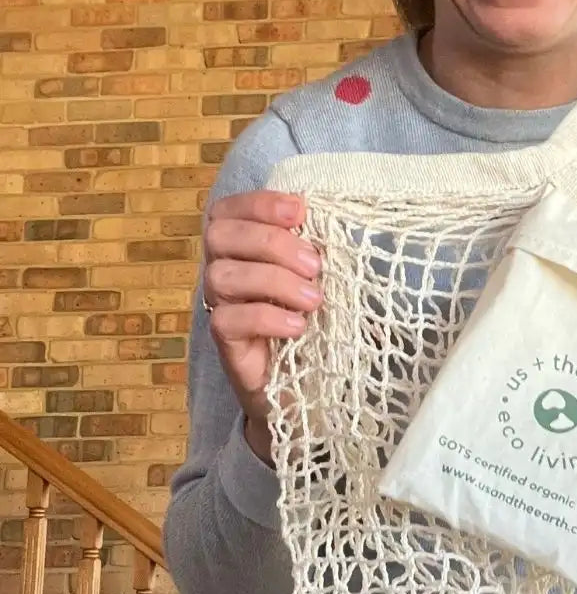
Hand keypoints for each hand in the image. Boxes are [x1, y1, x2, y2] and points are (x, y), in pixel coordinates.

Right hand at [202, 191, 321, 458]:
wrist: (307, 390)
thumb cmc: (314, 322)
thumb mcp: (318, 280)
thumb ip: (315, 250)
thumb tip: (338, 219)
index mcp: (243, 247)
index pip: (228, 210)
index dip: (259, 204)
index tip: (300, 211)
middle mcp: (223, 272)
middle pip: (220, 235)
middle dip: (270, 241)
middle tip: (314, 264)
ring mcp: (220, 307)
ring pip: (222, 275)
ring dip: (274, 280)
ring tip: (313, 300)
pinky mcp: (225, 345)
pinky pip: (227, 320)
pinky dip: (267, 317)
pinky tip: (298, 326)